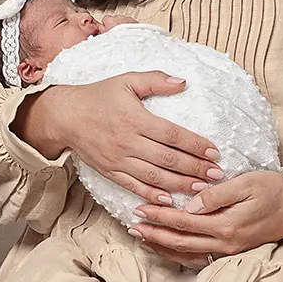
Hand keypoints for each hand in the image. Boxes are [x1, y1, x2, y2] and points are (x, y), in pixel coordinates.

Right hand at [19, 72, 220, 200]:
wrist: (64, 116)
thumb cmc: (99, 96)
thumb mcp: (126, 81)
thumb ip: (155, 81)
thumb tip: (183, 82)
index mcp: (135, 119)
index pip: (172, 135)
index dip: (195, 145)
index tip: (214, 152)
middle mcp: (128, 142)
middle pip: (168, 160)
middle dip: (195, 169)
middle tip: (218, 175)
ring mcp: (118, 160)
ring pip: (154, 177)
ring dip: (180, 185)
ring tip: (202, 190)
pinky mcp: (110, 172)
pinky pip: (134, 187)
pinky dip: (152, 196)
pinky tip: (170, 201)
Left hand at [130, 172, 282, 264]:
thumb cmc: (274, 191)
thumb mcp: (247, 183)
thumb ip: (218, 194)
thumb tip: (191, 202)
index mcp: (226, 225)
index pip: (184, 222)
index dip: (160, 215)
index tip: (140, 207)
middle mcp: (225, 244)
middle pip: (180, 241)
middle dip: (153, 233)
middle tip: (132, 224)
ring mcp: (228, 252)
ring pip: (186, 254)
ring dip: (162, 246)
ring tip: (141, 236)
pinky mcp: (231, 252)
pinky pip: (198, 258)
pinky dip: (178, 253)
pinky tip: (166, 247)